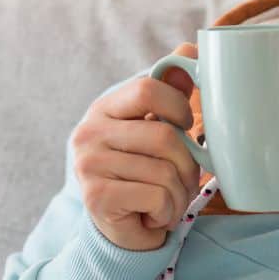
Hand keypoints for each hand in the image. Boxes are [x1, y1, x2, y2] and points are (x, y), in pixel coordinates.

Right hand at [72, 42, 201, 251]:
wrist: (120, 229)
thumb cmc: (142, 172)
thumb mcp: (155, 127)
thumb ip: (169, 92)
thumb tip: (189, 50)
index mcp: (105, 108)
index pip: (148, 88)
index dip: (179, 107)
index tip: (185, 126)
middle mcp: (89, 132)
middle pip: (165, 136)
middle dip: (187, 165)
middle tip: (183, 179)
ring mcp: (89, 165)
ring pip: (165, 171)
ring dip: (179, 193)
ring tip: (167, 199)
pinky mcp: (96, 198)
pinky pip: (156, 197)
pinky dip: (167, 211)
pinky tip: (153, 215)